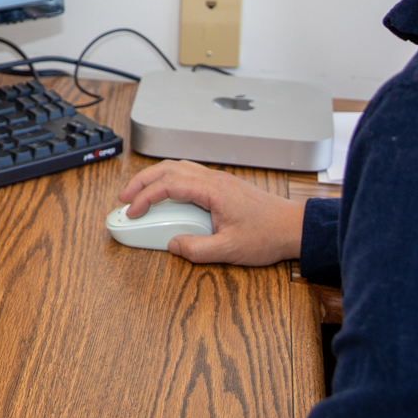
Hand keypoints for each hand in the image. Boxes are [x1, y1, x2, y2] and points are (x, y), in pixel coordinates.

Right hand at [119, 159, 304, 265]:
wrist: (294, 227)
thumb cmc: (268, 235)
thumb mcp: (229, 250)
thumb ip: (197, 250)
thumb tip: (173, 245)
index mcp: (213, 190)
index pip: (168, 184)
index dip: (144, 197)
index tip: (131, 211)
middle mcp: (214, 179)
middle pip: (168, 168)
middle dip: (141, 181)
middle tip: (123, 198)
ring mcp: (218, 180)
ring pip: (177, 168)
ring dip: (154, 178)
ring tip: (139, 195)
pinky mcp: (223, 186)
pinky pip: (189, 174)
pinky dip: (169, 180)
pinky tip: (166, 195)